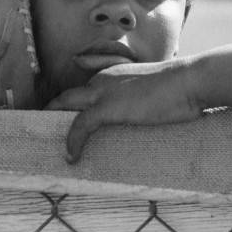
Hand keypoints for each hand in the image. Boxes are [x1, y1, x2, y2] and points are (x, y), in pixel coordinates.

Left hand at [45, 59, 201, 163]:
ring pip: (66, 106)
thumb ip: (141, 100)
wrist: (189, 81)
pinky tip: (72, 156)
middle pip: (67, 97)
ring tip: (47, 146)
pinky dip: (73, 141)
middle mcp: (102, 80)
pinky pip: (80, 125)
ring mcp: (103, 92)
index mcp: (112, 75)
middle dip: (52, 113)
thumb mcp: (154, 91)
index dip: (70, 106)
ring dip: (54, 125)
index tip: (63, 121)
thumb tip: (142, 115)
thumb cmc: (180, 88)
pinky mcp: (107, 107)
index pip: (82, 90)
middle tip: (42, 132)